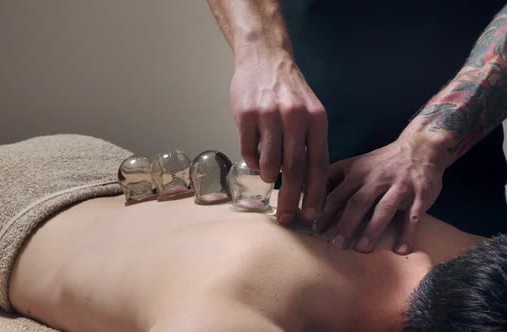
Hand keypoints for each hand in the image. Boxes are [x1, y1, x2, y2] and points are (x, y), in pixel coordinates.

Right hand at [231, 50, 328, 223]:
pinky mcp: (246, 115)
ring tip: (268, 179)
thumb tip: (306, 182)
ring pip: (269, 161)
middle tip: (287, 218)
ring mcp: (269, 116)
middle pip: (294, 169)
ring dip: (269, 176)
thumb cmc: (288, 90)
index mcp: (316, 119)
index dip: (315, 193)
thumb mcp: (309, 111)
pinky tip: (253, 158)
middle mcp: (295, 118)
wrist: (264, 58)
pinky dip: (251, 160)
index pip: (318, 164)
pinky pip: (248, 150)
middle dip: (291, 199)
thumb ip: (309, 142)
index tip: (311, 216)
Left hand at [316, 138, 443, 253]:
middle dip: (346, 224)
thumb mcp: (356, 164)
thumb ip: (334, 179)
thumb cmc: (381, 162)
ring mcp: (400, 187)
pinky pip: (413, 217)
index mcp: (358, 173)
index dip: (325, 213)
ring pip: (384, 209)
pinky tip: (401, 250)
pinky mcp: (420, 195)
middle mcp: (377, 179)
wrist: (420, 147)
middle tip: (336, 244)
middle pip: (358, 203)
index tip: (315, 230)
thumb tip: (307, 193)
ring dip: (372, 230)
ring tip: (361, 249)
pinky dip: (408, 234)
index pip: (338, 194)